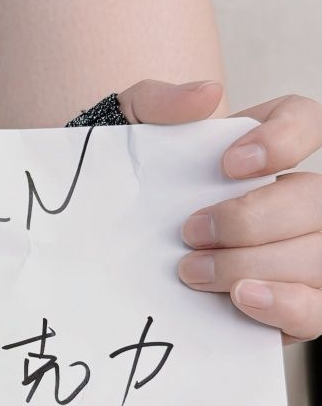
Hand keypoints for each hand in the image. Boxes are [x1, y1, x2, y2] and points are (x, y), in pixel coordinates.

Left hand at [116, 79, 321, 344]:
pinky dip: (287, 305)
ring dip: (257, 265)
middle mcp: (297, 197)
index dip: (285, 139)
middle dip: (253, 220)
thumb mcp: (128, 130)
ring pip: (319, 255)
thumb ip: (160, 104)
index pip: (308, 122)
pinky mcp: (295, 304)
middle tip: (191, 233)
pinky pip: (318, 309)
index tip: (229, 164)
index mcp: (267, 144)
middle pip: (317, 199)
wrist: (106, 243)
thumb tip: (206, 95)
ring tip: (194, 272)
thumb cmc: (132, 182)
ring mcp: (303, 252)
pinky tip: (242, 297)